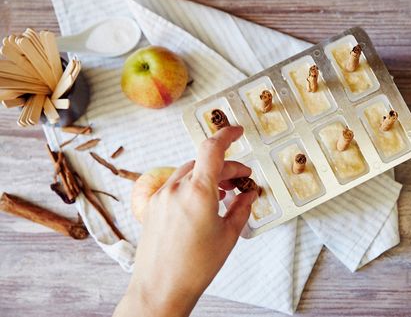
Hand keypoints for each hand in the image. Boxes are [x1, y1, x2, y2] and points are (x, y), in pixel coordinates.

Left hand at [114, 126, 256, 316]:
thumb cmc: (194, 267)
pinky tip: (201, 202)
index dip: (227, 134)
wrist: (160, 288)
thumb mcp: (228, 235)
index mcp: (198, 192)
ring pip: (188, 172)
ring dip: (207, 175)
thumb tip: (249, 194)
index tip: (237, 131)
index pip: (212, 148)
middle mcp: (176, 188)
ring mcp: (160, 196)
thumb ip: (241, 208)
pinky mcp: (151, 206)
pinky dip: (191, 186)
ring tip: (223, 192)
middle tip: (241, 180)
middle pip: (204, 162)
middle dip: (225, 167)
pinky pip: (175, 185)